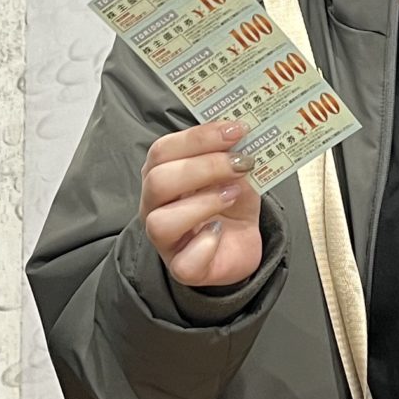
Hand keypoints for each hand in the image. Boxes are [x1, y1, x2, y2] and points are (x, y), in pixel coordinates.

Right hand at [140, 119, 264, 288]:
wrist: (240, 243)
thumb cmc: (229, 202)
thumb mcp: (234, 171)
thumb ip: (232, 154)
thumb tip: (244, 134)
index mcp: (161, 173)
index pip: (162, 150)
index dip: (198, 137)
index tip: (235, 130)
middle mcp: (154, 205)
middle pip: (158, 181)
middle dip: (204, 167)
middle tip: (241, 162)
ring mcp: (164, 240)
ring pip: (161, 221)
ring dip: (204, 203)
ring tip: (234, 194)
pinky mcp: (182, 268)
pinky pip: (183, 263)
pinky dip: (206, 244)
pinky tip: (221, 231)